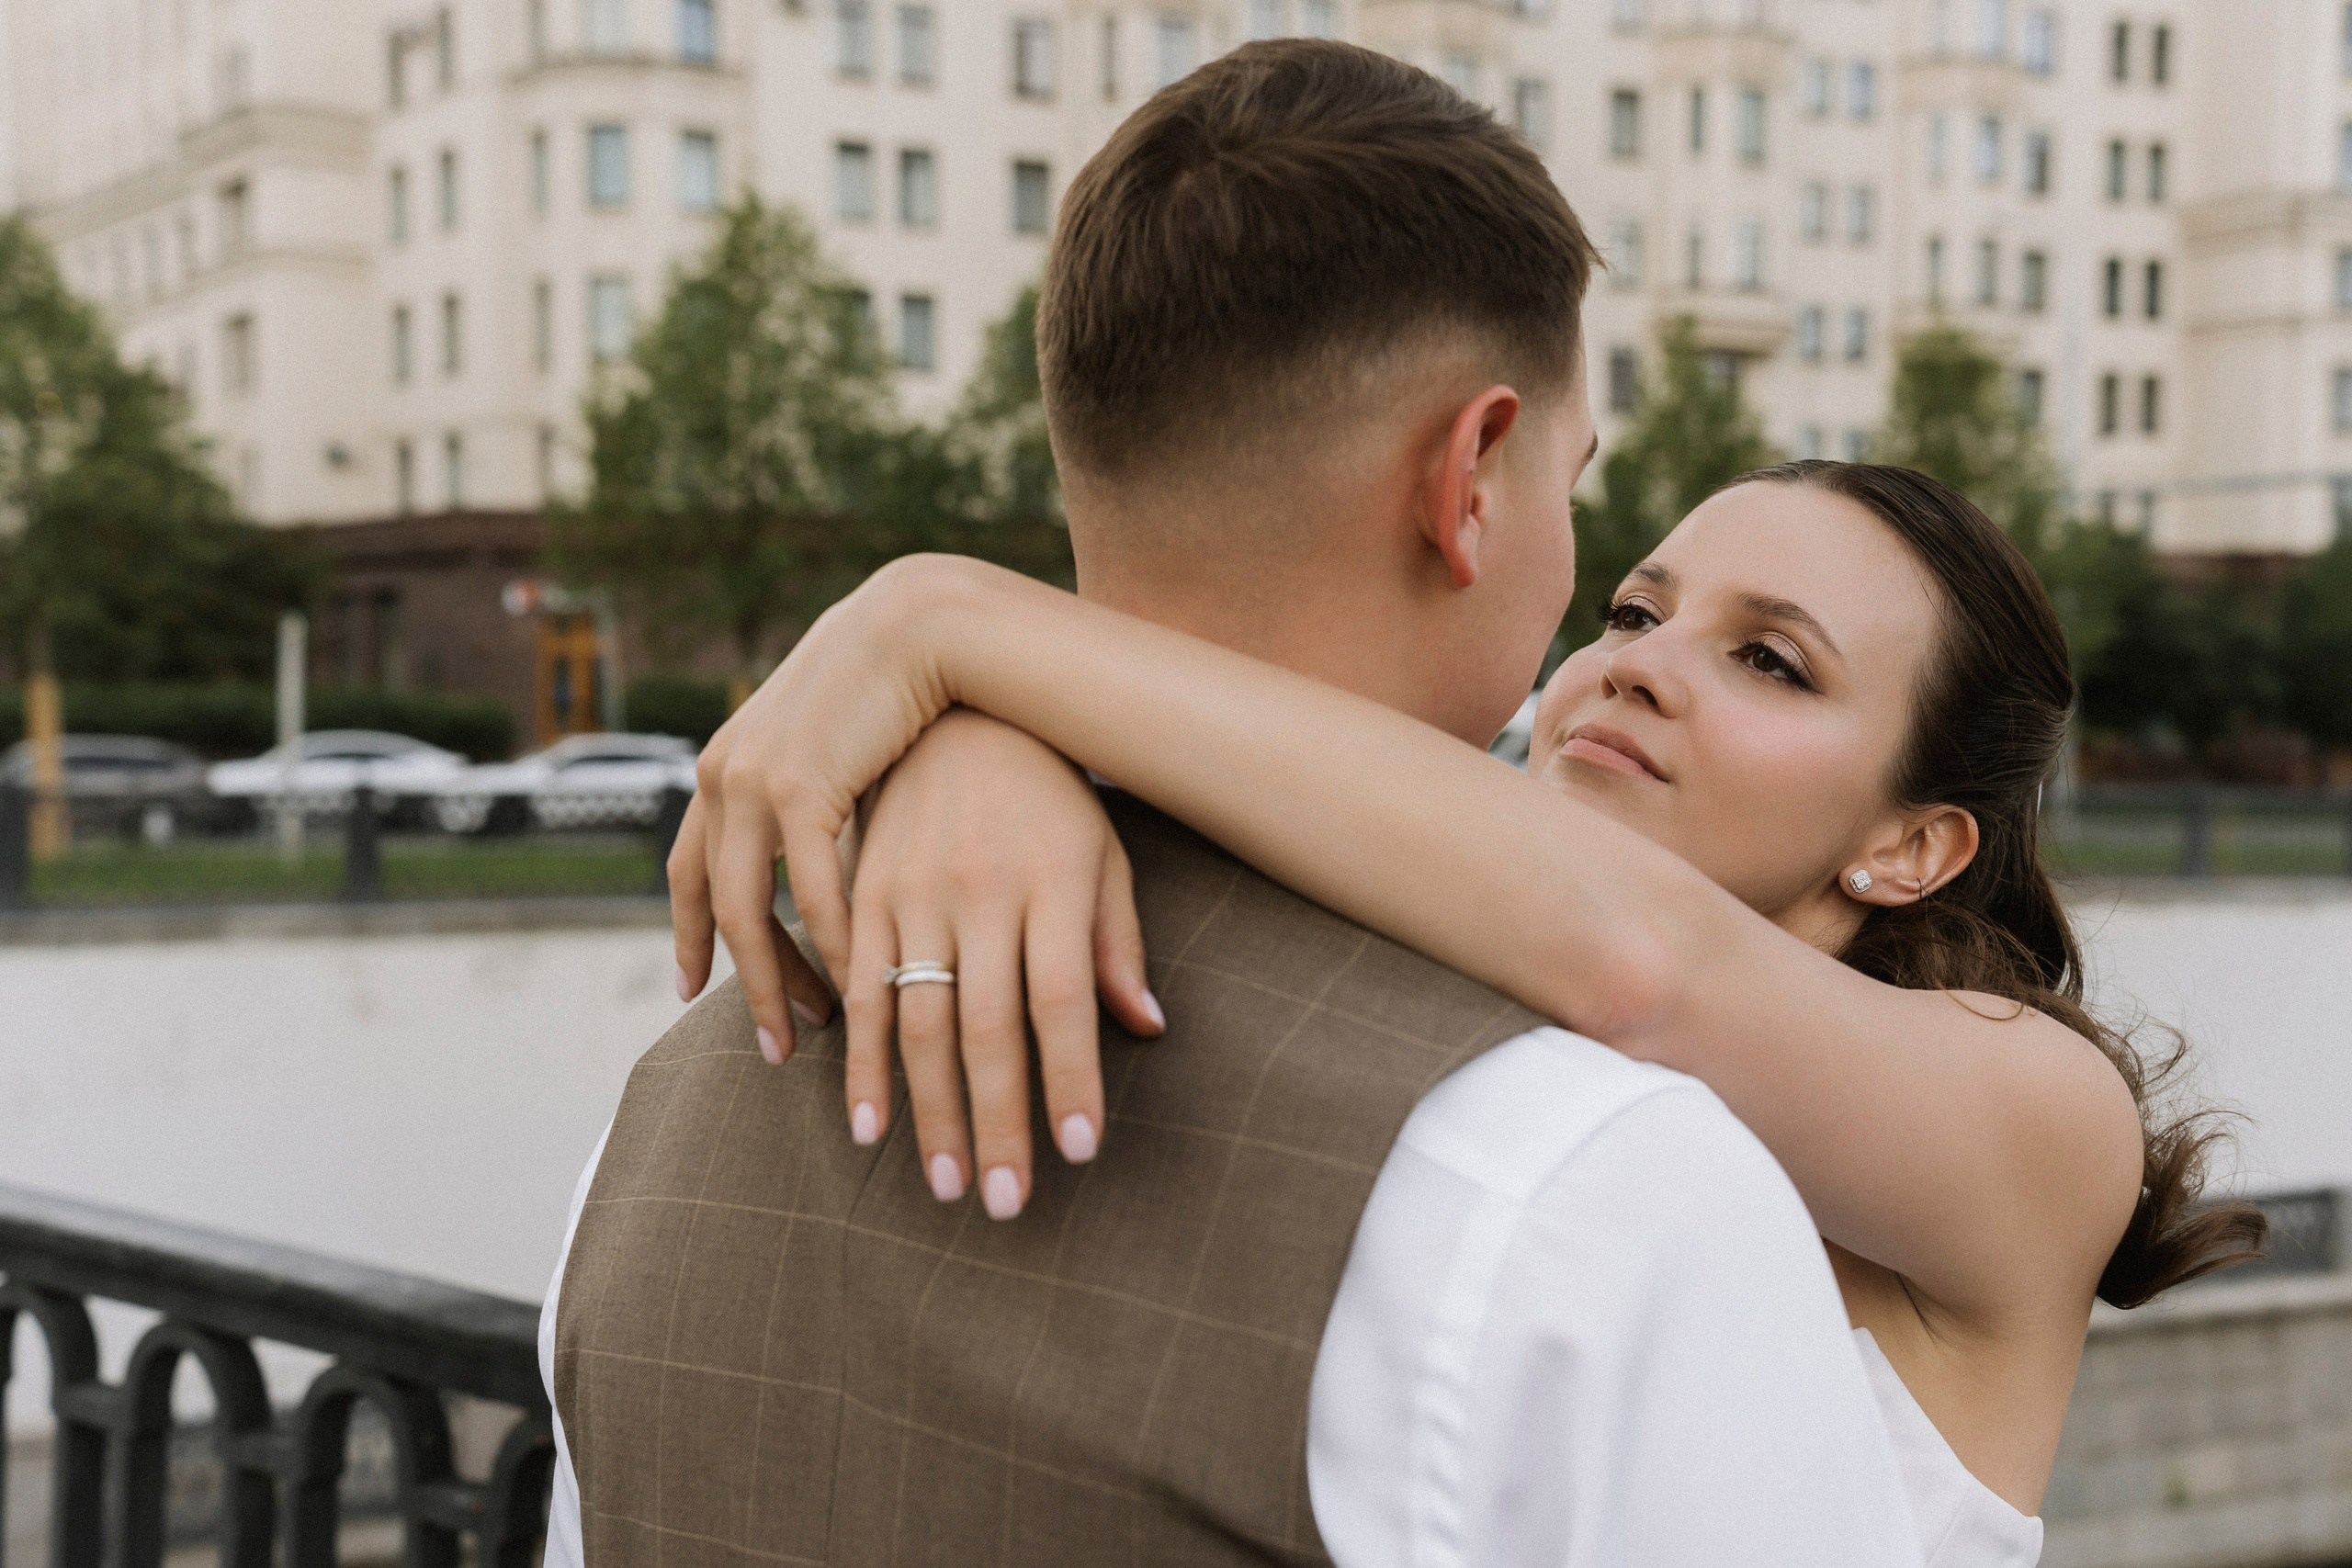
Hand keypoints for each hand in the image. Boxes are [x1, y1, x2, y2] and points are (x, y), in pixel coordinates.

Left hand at [671, 554, 977, 1057]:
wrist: (918, 623)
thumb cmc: (894, 686)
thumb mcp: (834, 748)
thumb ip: (817, 797)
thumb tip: (828, 852)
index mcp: (723, 766)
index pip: (690, 869)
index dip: (691, 933)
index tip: (694, 989)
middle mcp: (721, 774)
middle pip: (715, 903)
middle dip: (743, 979)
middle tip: (774, 1039)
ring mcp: (751, 780)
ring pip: (750, 910)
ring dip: (779, 979)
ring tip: (812, 1030)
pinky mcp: (796, 785)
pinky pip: (808, 889)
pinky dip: (831, 941)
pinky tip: (861, 977)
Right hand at [845, 710, 1162, 1217]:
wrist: (955, 708)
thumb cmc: (1049, 797)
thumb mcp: (1101, 853)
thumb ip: (1118, 941)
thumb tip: (1146, 1030)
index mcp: (1053, 882)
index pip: (1062, 1000)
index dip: (1070, 1079)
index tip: (1079, 1153)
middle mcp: (981, 890)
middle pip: (988, 1026)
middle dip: (998, 1122)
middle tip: (1006, 1204)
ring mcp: (915, 892)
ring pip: (919, 1021)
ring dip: (928, 1113)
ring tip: (944, 1186)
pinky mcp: (863, 894)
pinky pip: (857, 990)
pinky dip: (860, 1065)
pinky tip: (867, 1128)